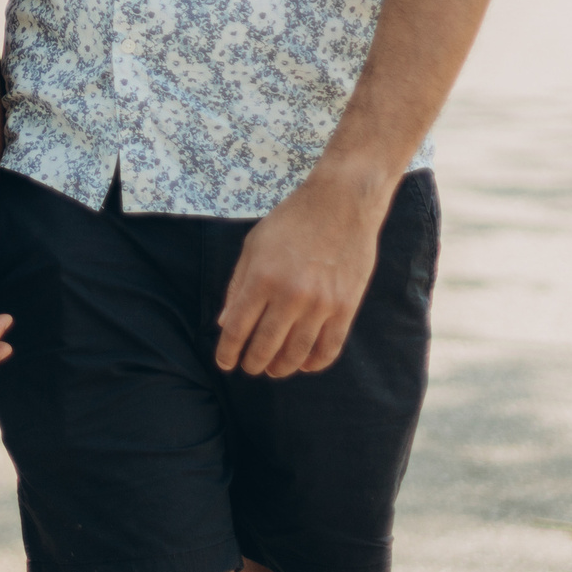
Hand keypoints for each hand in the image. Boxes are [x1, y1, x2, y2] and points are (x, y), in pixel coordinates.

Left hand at [213, 175, 386, 377]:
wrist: (341, 202)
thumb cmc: (292, 220)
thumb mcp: (254, 245)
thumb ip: (237, 285)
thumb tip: (226, 324)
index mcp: (261, 278)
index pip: (238, 329)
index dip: (228, 352)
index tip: (225, 363)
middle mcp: (290, 295)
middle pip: (265, 346)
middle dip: (253, 363)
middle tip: (249, 368)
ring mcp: (321, 303)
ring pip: (297, 353)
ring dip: (281, 367)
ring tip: (273, 369)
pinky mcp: (346, 306)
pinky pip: (329, 348)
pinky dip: (314, 363)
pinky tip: (304, 364)